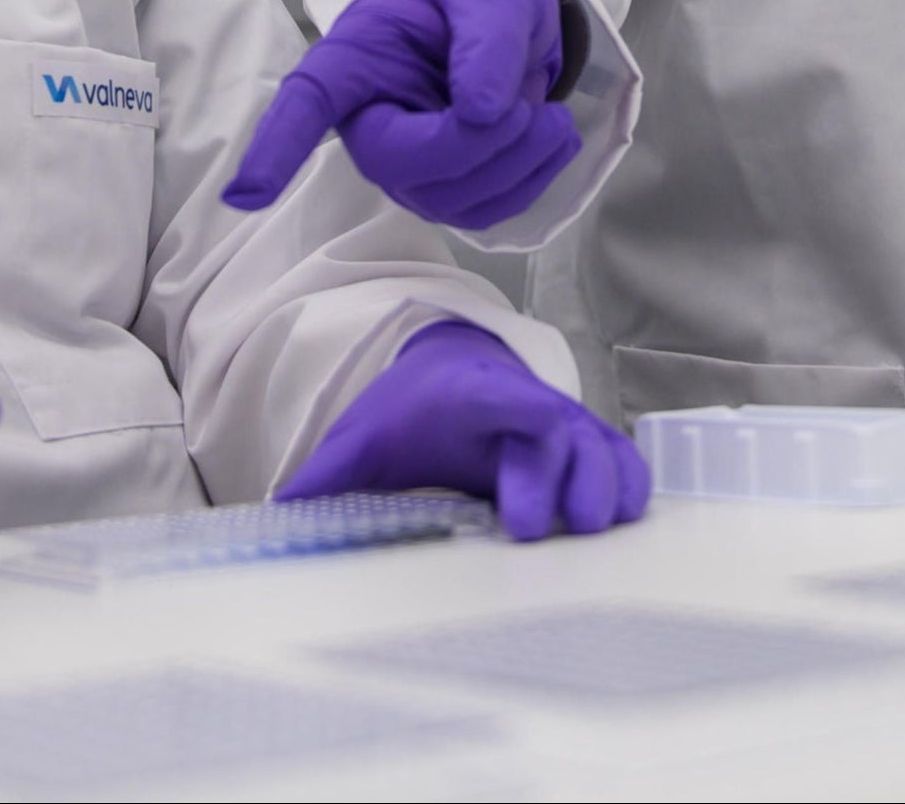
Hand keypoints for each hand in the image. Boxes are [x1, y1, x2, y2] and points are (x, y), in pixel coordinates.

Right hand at [223, 0, 581, 229]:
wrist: (511, 20)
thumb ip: (487, 42)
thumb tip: (482, 113)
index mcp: (355, 57)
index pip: (306, 104)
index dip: (276, 148)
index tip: (244, 195)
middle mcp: (367, 118)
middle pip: (394, 161)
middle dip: (473, 146)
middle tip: (533, 110)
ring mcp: (403, 163)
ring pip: (448, 198)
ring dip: (517, 163)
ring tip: (548, 114)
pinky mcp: (442, 191)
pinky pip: (484, 211)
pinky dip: (533, 179)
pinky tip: (550, 137)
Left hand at [277, 320, 647, 540]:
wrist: (450, 372)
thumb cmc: (408, 413)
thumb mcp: (363, 438)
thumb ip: (325, 477)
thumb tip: (274, 517)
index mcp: (471, 396)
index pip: (504, 400)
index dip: (521, 431)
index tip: (525, 482)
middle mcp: (526, 406)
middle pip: (564, 436)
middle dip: (564, 485)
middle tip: (542, 532)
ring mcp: (563, 424)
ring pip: (603, 450)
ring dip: (605, 491)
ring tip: (586, 534)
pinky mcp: (587, 446)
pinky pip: (625, 463)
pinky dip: (630, 490)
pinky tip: (615, 526)